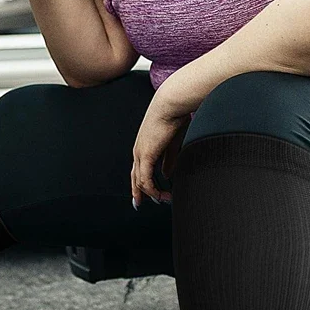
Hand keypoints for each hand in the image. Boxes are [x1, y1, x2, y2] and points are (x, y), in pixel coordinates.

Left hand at [131, 80, 194, 208]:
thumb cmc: (175, 116)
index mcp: (144, 145)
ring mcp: (140, 153)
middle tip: (140, 205)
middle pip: (134, 178)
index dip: (141, 184)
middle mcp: (139, 150)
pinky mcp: (145, 155)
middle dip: (138, 193)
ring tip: (164, 200)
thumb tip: (167, 174)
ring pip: (140, 181)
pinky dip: (153, 190)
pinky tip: (162, 194)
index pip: (138, 169)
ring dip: (152, 194)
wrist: (172, 104)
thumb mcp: (172, 143)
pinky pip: (145, 179)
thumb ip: (169, 160)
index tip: (147, 195)